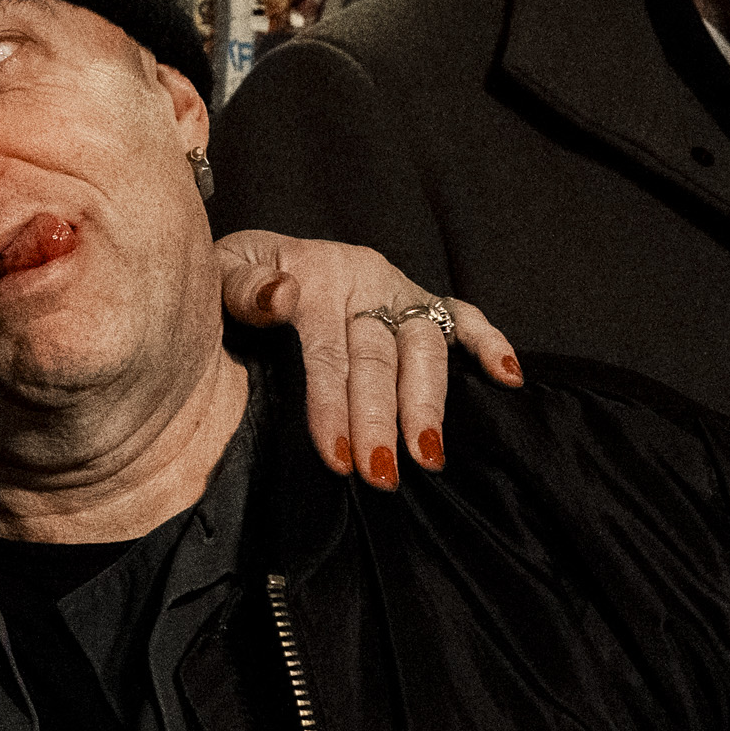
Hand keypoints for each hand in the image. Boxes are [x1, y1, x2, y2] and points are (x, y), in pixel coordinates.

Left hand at [215, 231, 520, 489]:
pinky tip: (509, 378)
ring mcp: (397, 291)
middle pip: (379, 356)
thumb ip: (240, 287)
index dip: (333, 405)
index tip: (338, 457)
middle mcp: (365, 280)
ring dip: (429, 403)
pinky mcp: (420, 301)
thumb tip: (281, 296)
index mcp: (315, 274)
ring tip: (428, 456)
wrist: (255, 256)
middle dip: (381, 419)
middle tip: (381, 474)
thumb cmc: (237, 276)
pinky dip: (489, 343)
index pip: (329, 349)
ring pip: (425, 347)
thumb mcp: (220, 271)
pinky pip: (464, 317)